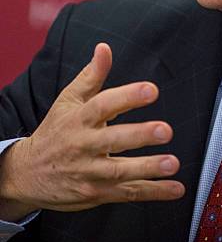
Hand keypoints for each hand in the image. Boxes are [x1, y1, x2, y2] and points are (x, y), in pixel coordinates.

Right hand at [0, 43, 183, 217]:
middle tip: (165, 130)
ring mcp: (89, 172)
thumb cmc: (56, 131)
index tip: (151, 90)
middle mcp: (83, 146)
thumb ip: (92, 76)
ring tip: (172, 162)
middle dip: (139, 135)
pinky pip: (127, 193)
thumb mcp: (68, 100)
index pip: (103, 105)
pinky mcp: (96, 193)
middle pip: (112, 140)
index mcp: (79, 119)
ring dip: (148, 168)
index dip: (127, 96)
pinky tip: (175, 188)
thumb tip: (105, 48)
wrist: (26, 174)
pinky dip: (153, 192)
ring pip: (120, 171)